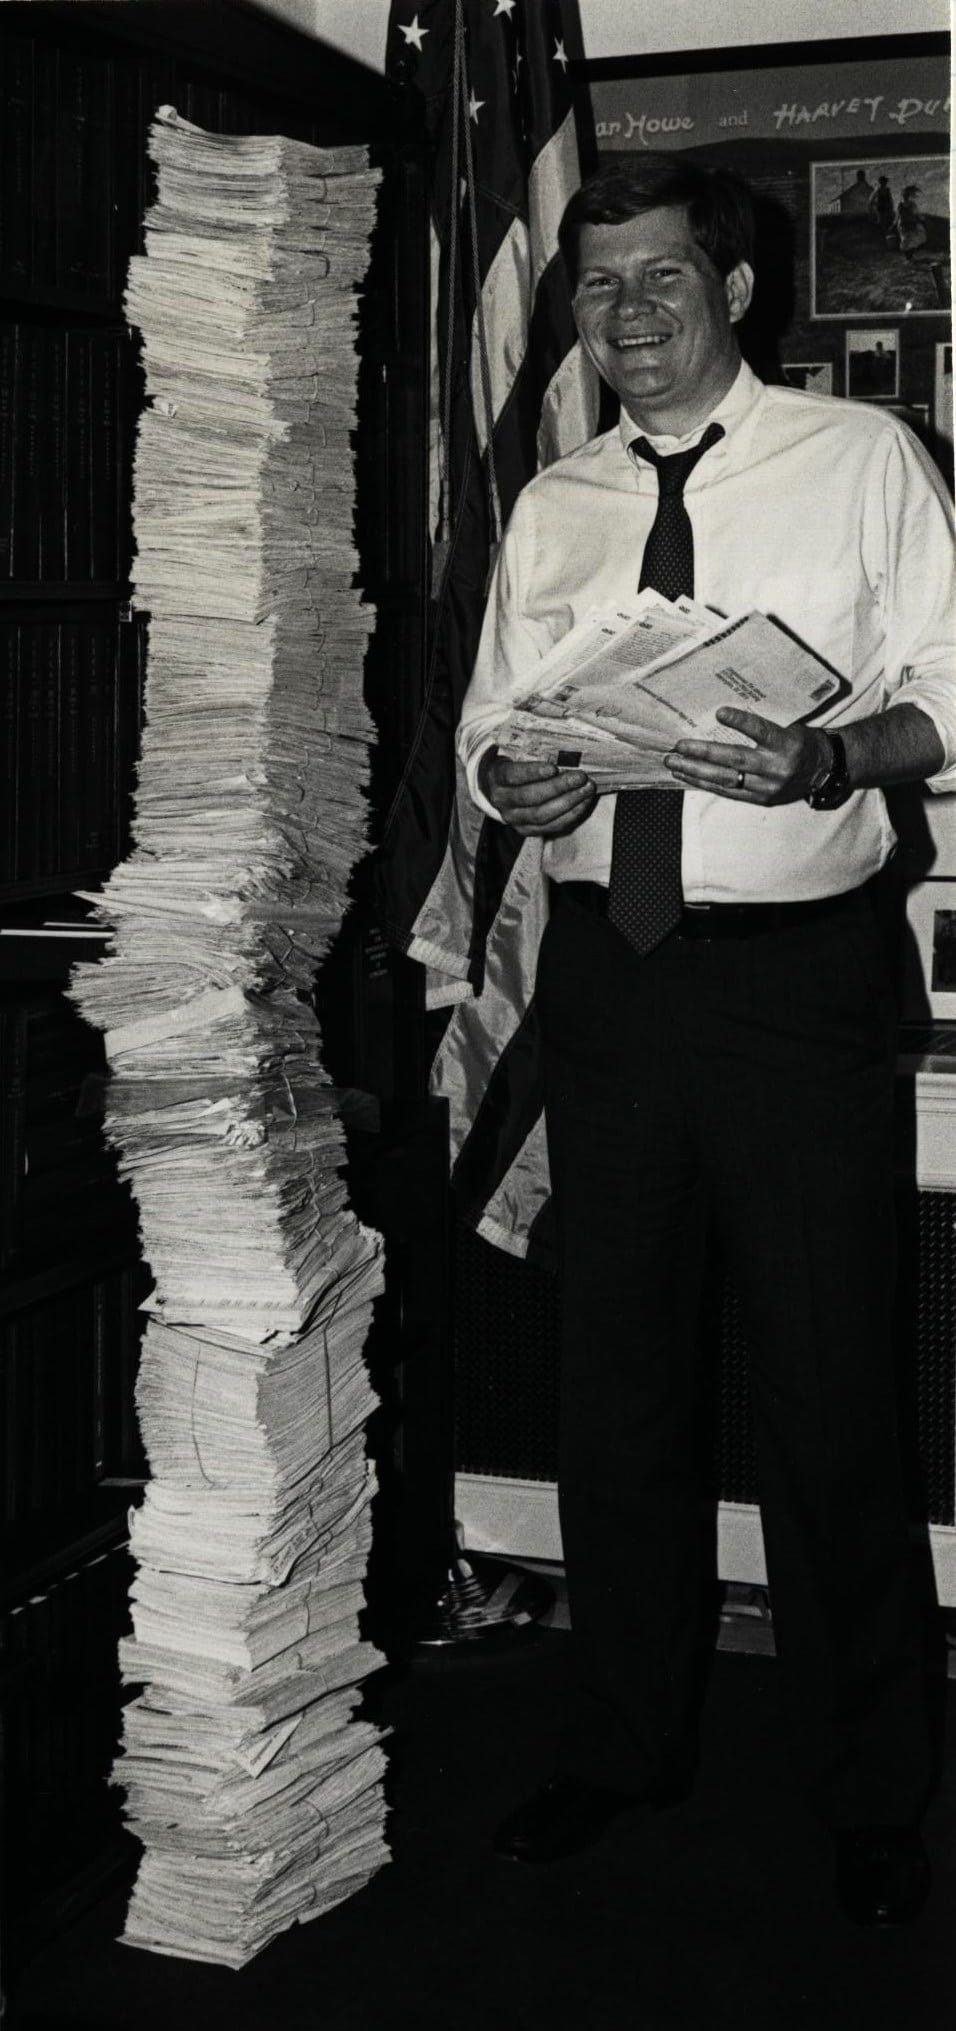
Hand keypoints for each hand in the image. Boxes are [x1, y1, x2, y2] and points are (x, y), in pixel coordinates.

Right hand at [479, 747, 596, 836]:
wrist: (500, 788)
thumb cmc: (515, 763)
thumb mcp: (514, 751)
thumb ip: (531, 744)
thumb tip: (557, 727)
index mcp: (497, 777)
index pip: (513, 776)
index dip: (533, 772)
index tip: (553, 768)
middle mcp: (502, 800)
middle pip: (530, 797)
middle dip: (558, 787)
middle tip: (580, 777)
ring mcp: (513, 818)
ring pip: (542, 815)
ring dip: (568, 802)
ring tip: (587, 789)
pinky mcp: (526, 830)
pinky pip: (551, 827)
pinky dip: (570, 815)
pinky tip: (584, 802)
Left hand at [663, 708, 830, 804]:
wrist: (825, 770)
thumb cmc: (802, 742)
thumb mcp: (789, 728)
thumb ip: (762, 727)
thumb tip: (723, 716)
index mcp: (788, 744)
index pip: (761, 732)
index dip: (741, 722)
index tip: (719, 712)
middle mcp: (777, 767)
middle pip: (735, 760)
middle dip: (703, 754)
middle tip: (678, 747)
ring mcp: (768, 787)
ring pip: (727, 780)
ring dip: (697, 771)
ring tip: (674, 763)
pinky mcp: (762, 800)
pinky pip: (729, 792)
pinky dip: (706, 784)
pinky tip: (688, 776)